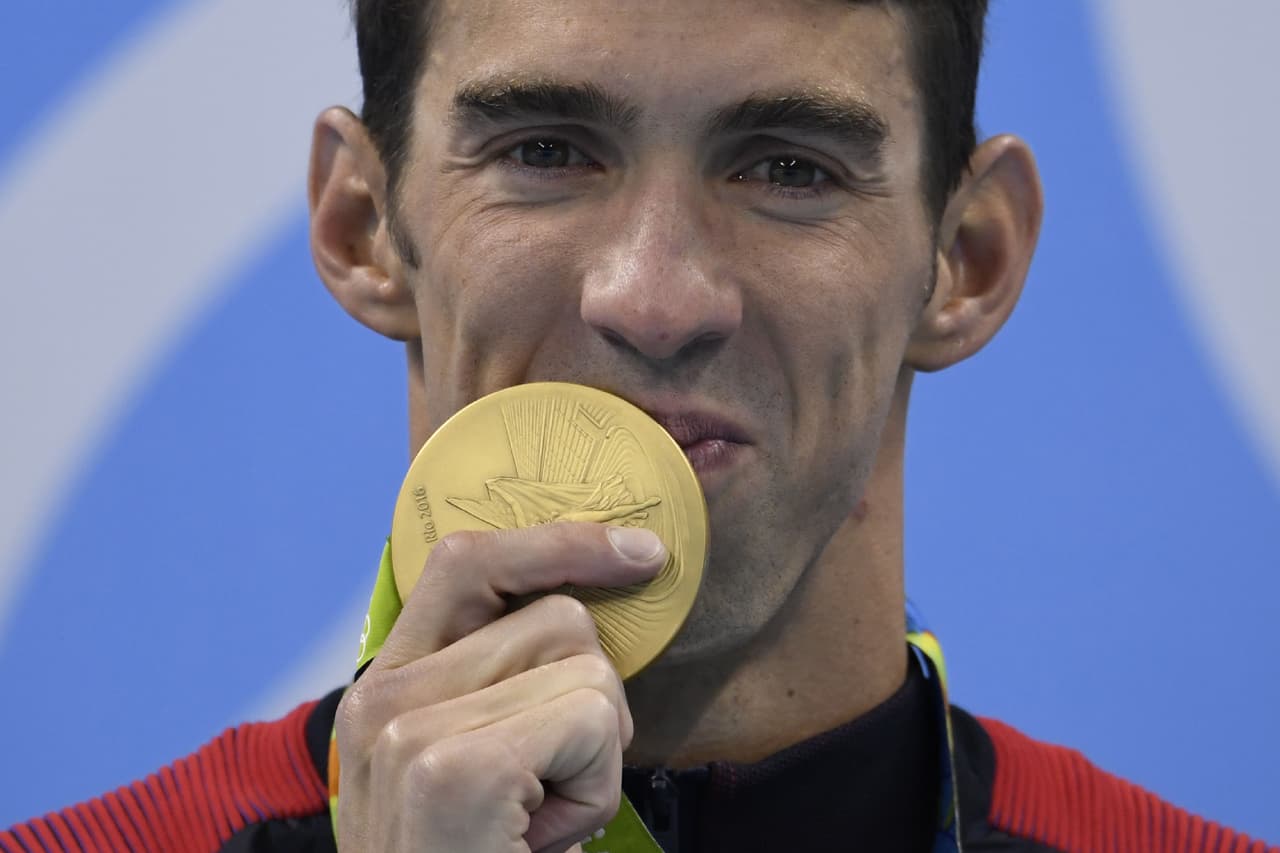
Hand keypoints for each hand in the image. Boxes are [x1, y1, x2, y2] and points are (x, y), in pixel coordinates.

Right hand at [335, 522, 666, 851]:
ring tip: (539, 818)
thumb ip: (495, 684)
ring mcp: (408, 730)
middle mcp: (379, 698)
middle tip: (551, 782)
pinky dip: (595, 787)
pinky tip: (544, 839)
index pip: (464, 562)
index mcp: (383, 689)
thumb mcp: (463, 767)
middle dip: (589, 698)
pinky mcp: (452, 769)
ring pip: (584, 666)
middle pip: (555, 616)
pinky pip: (589, 718)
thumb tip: (586, 601)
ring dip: (594, 751)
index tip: (633, 553)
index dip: (556, 544)